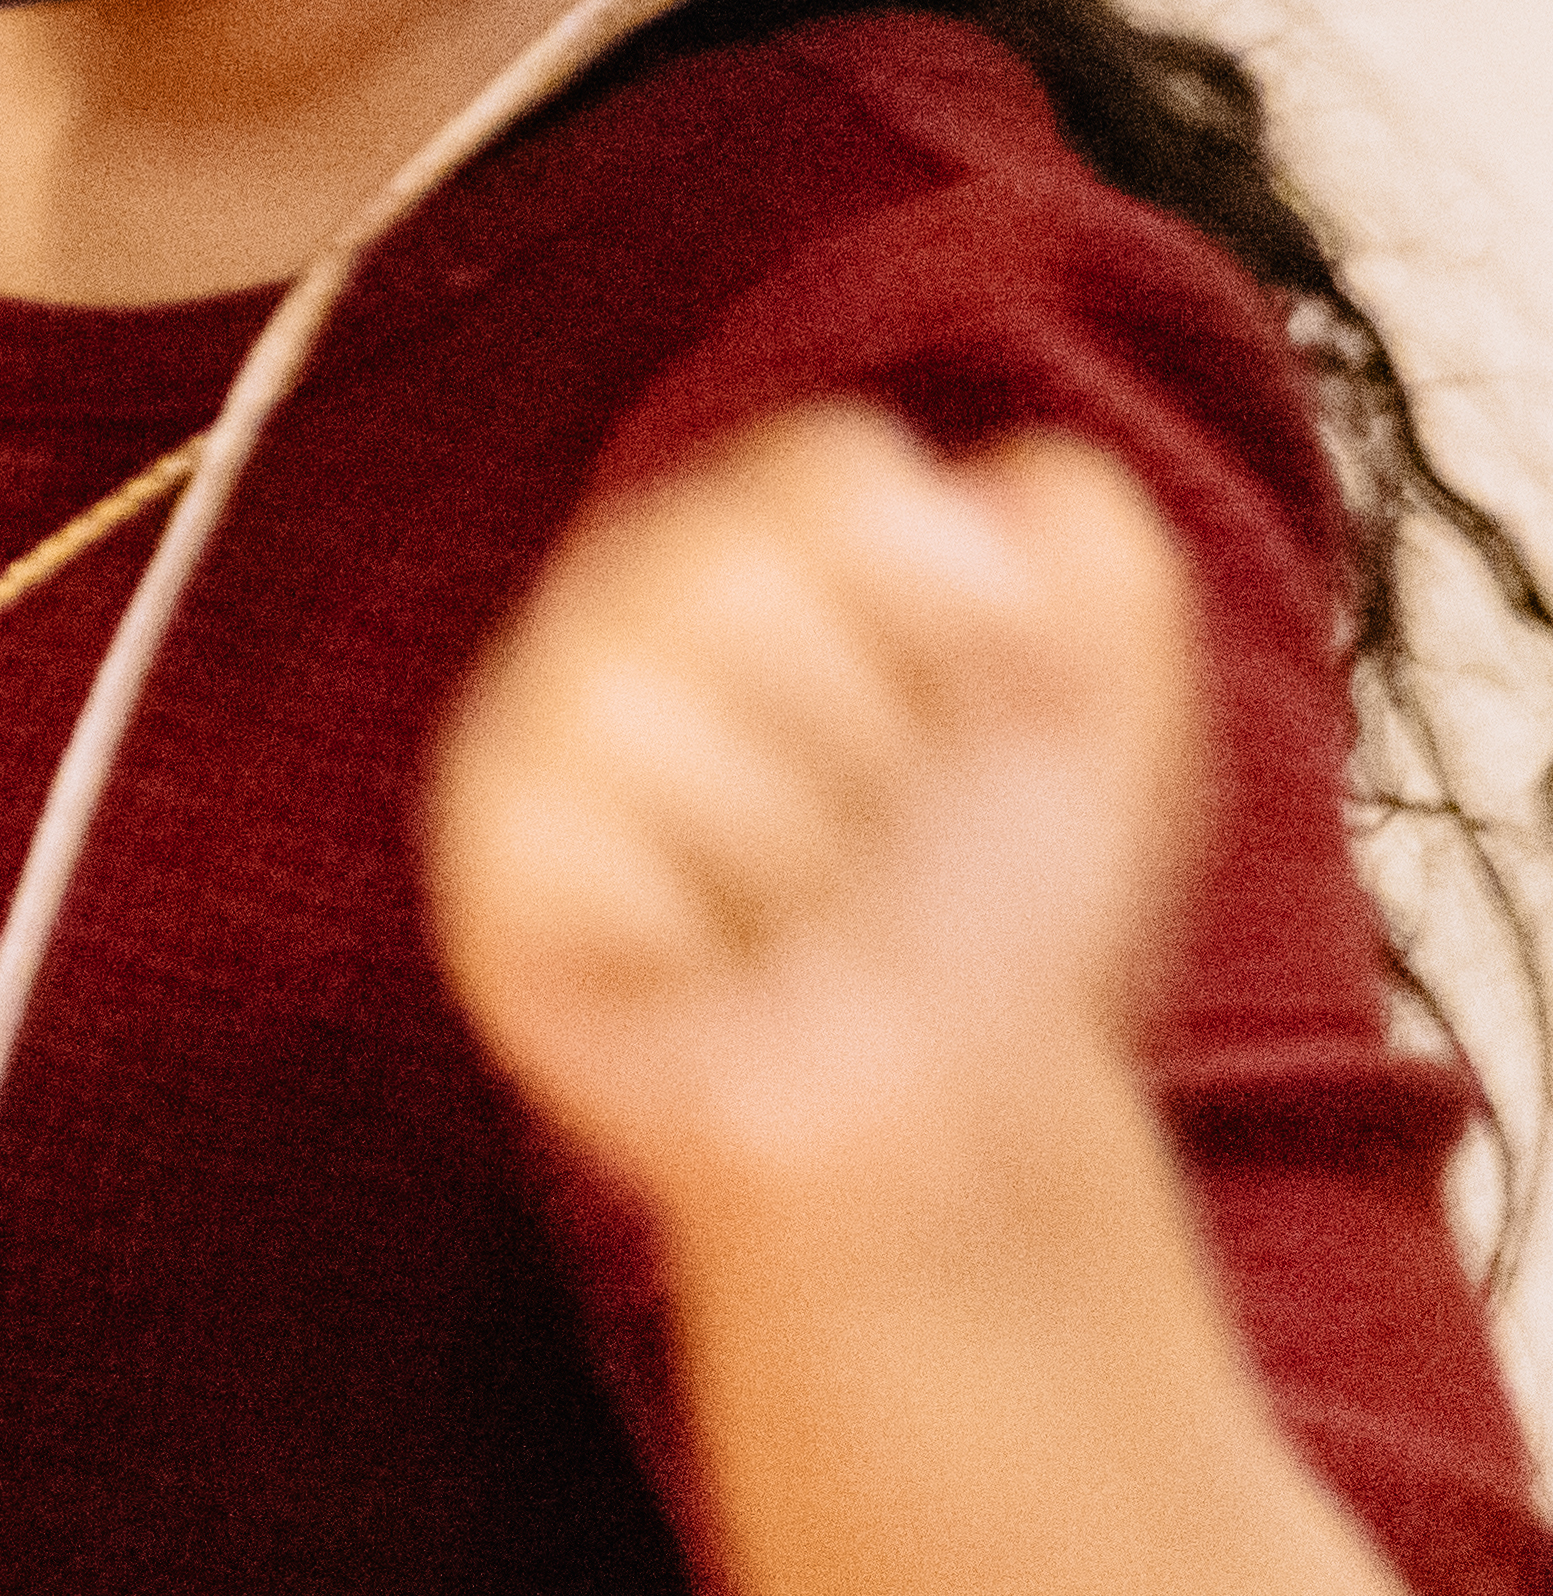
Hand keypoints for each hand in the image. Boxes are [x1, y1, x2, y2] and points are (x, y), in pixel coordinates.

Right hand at [430, 407, 1199, 1214]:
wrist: (957, 1118)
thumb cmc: (997, 895)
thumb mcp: (1109, 703)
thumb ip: (1089, 551)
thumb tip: (983, 504)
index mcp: (754, 533)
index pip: (840, 476)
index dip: (958, 608)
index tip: (985, 703)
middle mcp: (615, 601)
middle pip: (736, 574)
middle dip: (871, 734)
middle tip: (878, 823)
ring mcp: (530, 731)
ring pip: (652, 706)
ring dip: (788, 844)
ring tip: (795, 902)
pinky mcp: (486, 877)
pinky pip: (585, 846)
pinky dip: (694, 929)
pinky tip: (714, 959)